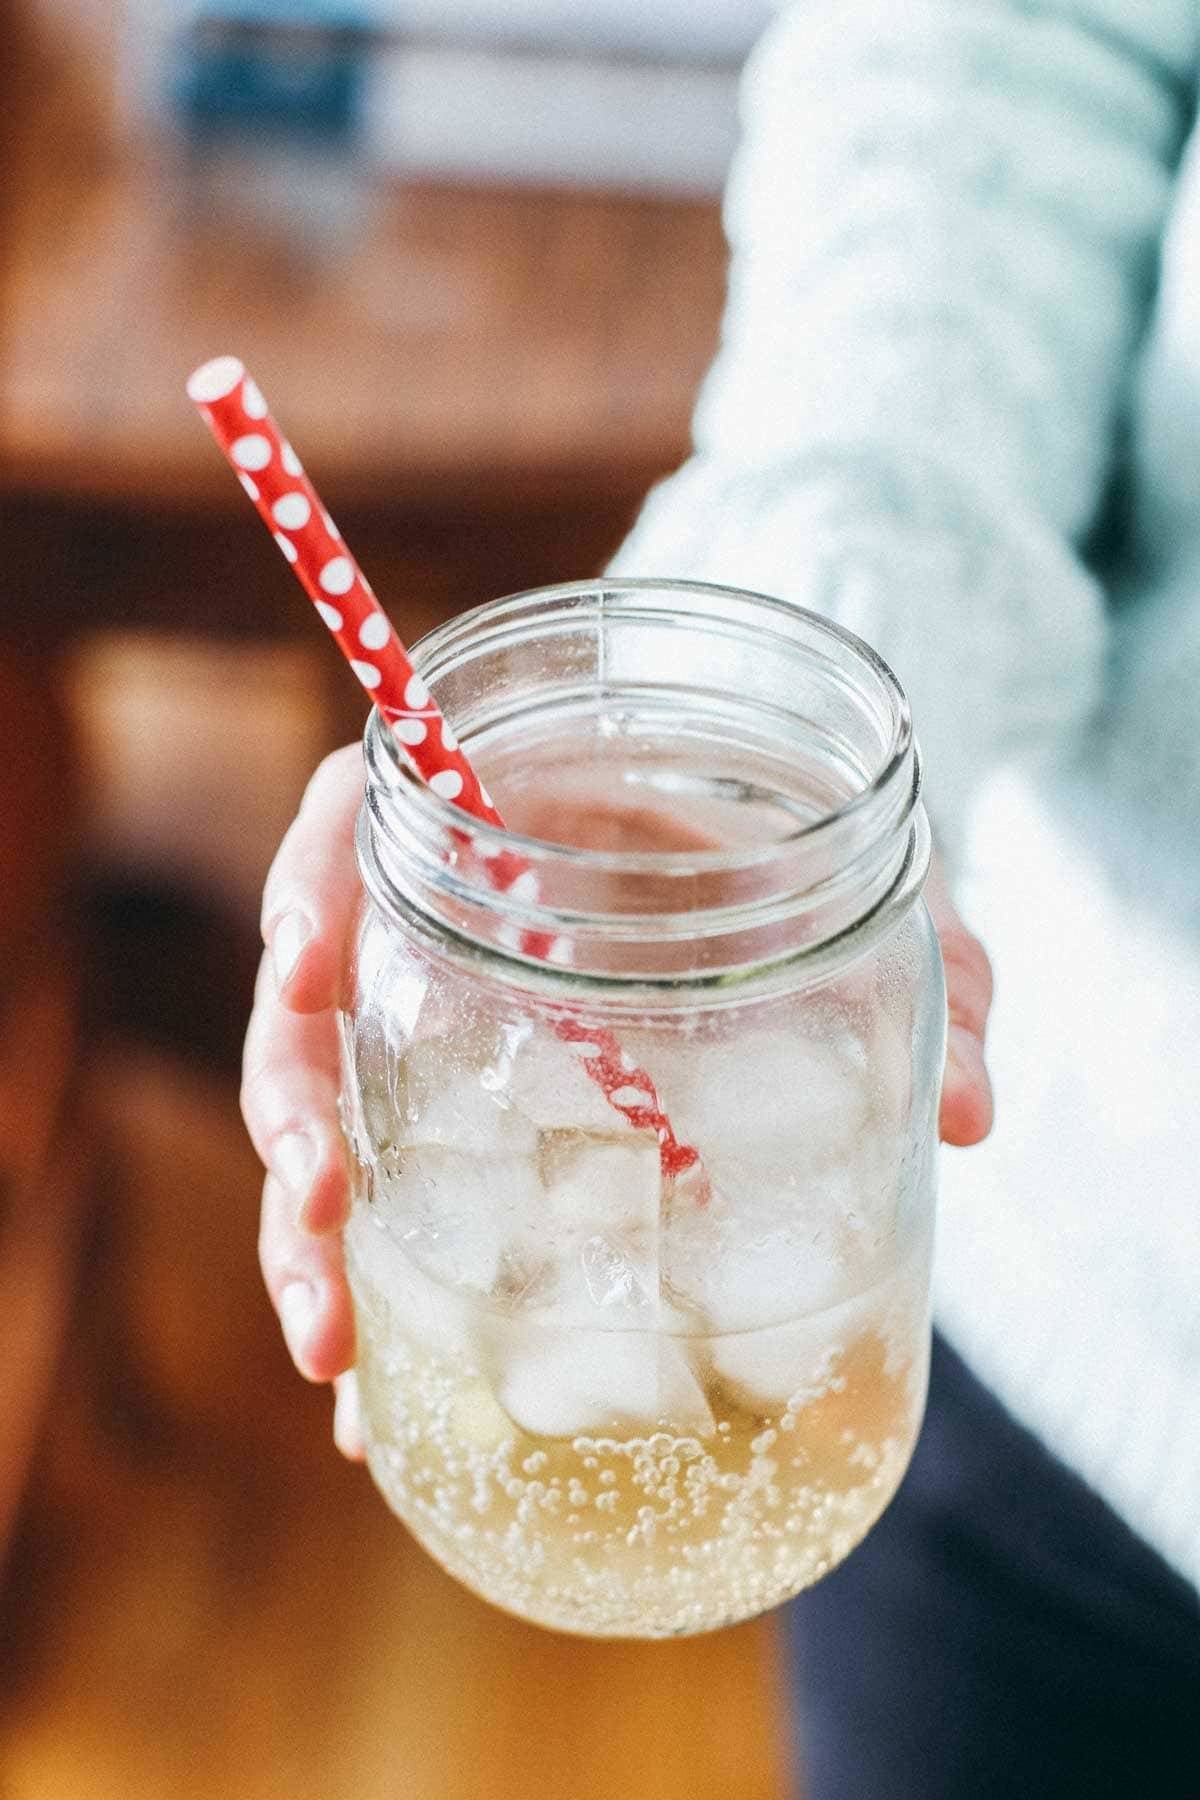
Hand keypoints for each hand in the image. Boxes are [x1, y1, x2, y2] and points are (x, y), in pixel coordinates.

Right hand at [241, 749, 993, 1456]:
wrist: (789, 881)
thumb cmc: (816, 855)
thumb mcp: (880, 886)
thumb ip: (932, 973)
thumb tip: (973, 1114)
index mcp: (506, 816)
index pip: (360, 819)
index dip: (313, 884)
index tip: (306, 960)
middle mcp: (443, 920)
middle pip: (311, 1002)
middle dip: (293, 1108)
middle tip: (321, 1202)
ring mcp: (439, 1024)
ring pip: (330, 1118)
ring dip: (310, 1232)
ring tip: (335, 1346)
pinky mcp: (456, 1113)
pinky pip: (390, 1192)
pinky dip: (379, 1289)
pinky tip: (380, 1395)